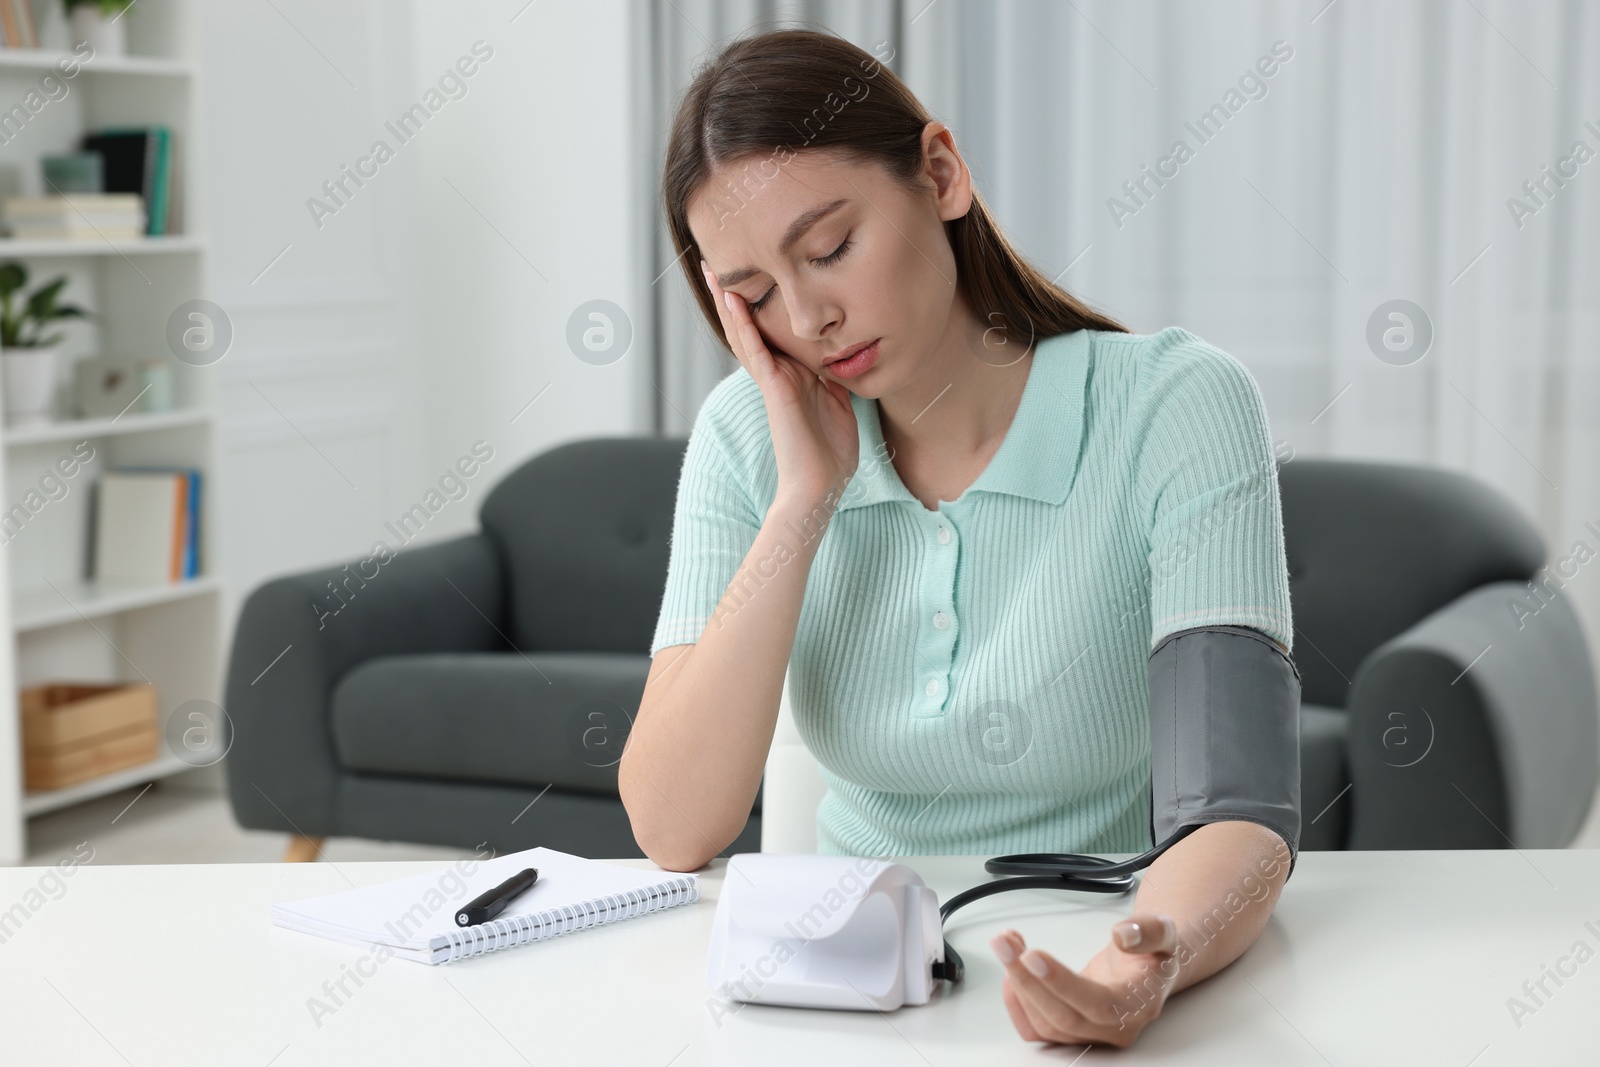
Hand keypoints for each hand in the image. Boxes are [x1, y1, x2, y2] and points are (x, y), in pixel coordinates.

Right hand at [699, 259, 858, 509]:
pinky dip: (743, 325)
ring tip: (711, 269)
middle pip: (747, 325)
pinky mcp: (773, 389)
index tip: (753, 269)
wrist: (821, 486)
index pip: (769, 330)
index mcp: (790, 373)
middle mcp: (775, 373)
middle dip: (731, 293)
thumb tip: (844, 351)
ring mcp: (771, 380)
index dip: (757, 302)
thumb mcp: (840, 400)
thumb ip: (835, 375)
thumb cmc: (831, 452)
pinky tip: (732, 300)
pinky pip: (754, 351)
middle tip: (714, 260)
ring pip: (742, 332)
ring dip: (727, 300)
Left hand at [990, 913, 1179, 1048]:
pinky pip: (1035, 1029)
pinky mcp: (1069, 1030)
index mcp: (1138, 1006)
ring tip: (1007, 944)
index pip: (1097, 1004)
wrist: (1149, 969)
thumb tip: (1123, 935)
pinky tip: (1011, 971)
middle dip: (1027, 979)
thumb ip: (1149, 931)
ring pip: (1044, 1024)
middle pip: (1062, 1018)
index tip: (1032, 956)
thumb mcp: (1164, 933)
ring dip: (1018, 984)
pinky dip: (1016, 1001)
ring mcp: (1089, 1033)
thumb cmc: (1154, 953)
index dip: (1061, 982)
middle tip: (1004, 943)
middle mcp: (1113, 1028)